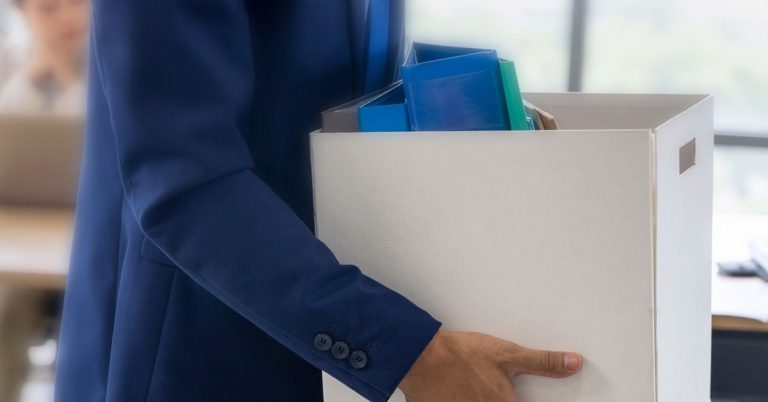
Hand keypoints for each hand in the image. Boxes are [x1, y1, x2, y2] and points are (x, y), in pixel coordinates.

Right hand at [399, 331, 582, 401]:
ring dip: (481, 399)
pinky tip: (463, 394)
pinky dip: (463, 401)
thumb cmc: (461, 355)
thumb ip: (543, 363)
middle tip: (490, 387)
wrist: (420, 357)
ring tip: (474, 388)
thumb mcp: (507, 354)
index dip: (518, 400)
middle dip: (501, 397)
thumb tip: (573, 363)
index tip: (516, 396)